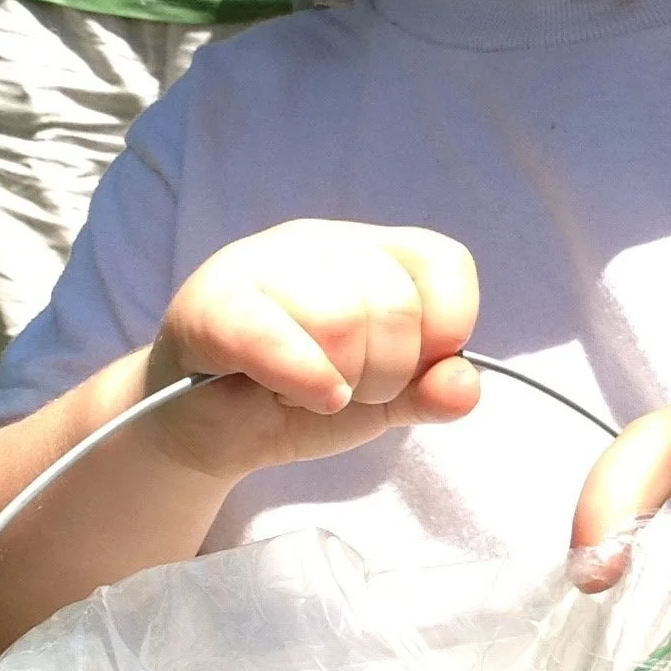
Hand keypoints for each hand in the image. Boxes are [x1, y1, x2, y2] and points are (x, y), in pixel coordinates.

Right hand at [144, 221, 480, 478]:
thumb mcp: (383, 399)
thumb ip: (430, 392)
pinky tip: (305, 398)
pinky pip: (276, 337)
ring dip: (340, 383)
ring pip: (341, 319)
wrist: (205, 427)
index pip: (444, 262)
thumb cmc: (298, 396)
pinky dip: (306, 382)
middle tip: (346, 390)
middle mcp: (320, 243)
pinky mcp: (212, 304)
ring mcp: (262, 263)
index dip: (447, 328)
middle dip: (386, 374)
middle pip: (395, 303)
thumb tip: (464, 385)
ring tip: (311, 391)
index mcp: (370, 251)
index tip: (413, 369)